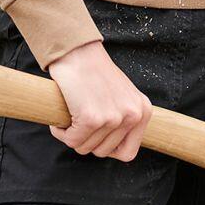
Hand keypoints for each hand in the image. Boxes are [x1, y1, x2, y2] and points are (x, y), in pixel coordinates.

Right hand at [47, 41, 151, 161]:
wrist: (76, 50)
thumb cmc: (94, 72)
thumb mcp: (121, 96)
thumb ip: (124, 119)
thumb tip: (114, 149)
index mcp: (143, 111)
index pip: (128, 153)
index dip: (109, 150)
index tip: (97, 138)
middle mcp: (133, 115)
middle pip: (104, 152)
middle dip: (87, 141)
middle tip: (79, 121)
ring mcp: (113, 117)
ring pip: (86, 148)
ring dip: (73, 136)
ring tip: (71, 116)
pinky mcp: (92, 118)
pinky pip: (72, 141)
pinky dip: (61, 132)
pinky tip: (61, 119)